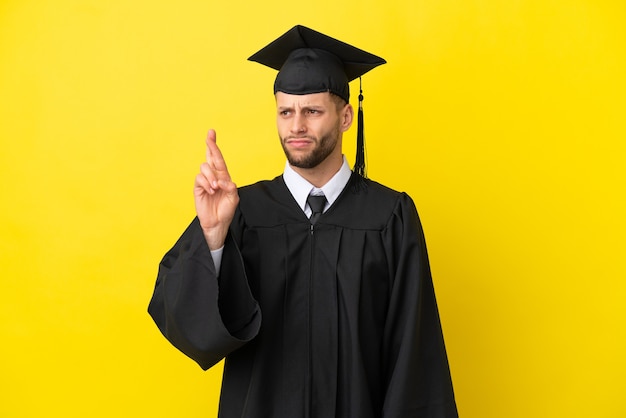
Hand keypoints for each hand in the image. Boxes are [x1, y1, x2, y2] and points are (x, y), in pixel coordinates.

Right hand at [194, 129, 238, 249]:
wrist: (218, 223)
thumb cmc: (226, 210)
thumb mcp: (233, 198)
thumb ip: (230, 187)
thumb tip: (222, 180)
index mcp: (223, 176)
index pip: (218, 158)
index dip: (214, 146)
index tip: (211, 133)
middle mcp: (213, 176)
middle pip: (209, 158)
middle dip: (210, 146)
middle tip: (210, 139)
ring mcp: (205, 182)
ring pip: (205, 168)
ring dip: (211, 176)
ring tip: (216, 187)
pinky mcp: (198, 188)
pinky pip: (199, 179)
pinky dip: (206, 183)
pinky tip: (211, 190)